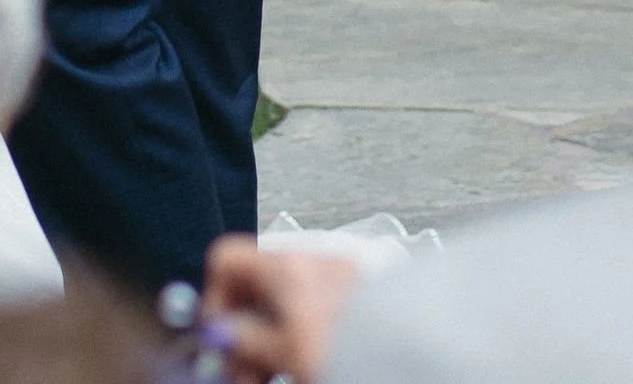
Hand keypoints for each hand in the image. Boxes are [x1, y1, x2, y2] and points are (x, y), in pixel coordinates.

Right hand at [202, 238, 362, 383]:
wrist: (416, 349)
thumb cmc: (352, 347)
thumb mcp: (286, 351)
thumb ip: (244, 340)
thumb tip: (219, 334)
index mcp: (285, 265)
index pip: (227, 261)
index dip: (215, 301)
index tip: (219, 341)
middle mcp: (309, 260)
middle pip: (255, 288)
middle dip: (243, 333)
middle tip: (243, 374)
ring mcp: (336, 276)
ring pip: (283, 304)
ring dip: (269, 341)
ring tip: (272, 375)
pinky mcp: (359, 295)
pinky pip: (312, 310)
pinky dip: (300, 335)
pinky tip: (304, 364)